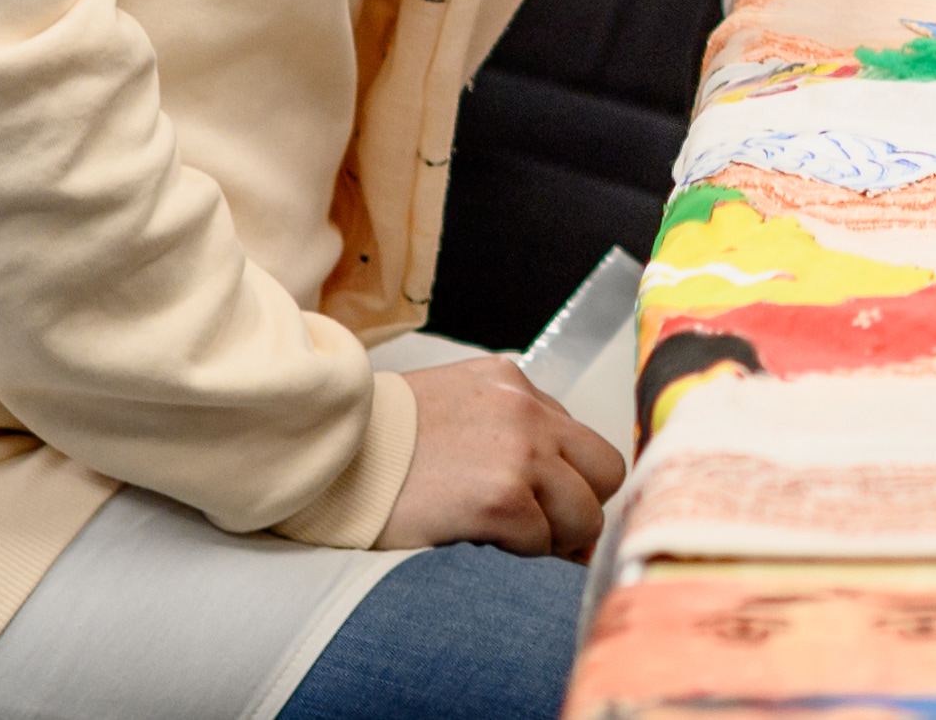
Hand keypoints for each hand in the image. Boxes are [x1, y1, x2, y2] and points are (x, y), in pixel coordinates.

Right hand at [379, 355, 627, 555]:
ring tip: (508, 536)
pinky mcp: (500, 500)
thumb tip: (555, 490)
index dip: (572, 479)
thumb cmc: (382, 441)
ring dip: (554, 536)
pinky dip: (522, 551)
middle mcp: (526, 411)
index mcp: (513, 385)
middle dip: (582, 507)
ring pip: (585, 513)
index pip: (580, 438)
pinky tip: (485, 539)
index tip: (553, 505)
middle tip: (547, 530)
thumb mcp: (455, 408)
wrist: (330, 454)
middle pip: (605, 471)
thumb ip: (508, 432)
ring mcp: (518, 454)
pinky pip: (543, 541)